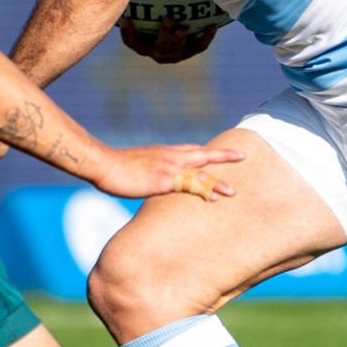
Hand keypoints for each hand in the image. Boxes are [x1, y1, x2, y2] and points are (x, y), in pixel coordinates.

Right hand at [89, 143, 245, 201]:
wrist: (104, 164)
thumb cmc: (115, 167)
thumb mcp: (136, 165)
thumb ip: (149, 170)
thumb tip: (150, 178)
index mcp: (164, 152)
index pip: (192, 149)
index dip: (208, 151)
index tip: (221, 153)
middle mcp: (170, 156)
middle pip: (203, 154)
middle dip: (223, 156)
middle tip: (243, 156)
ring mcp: (168, 167)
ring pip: (201, 171)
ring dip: (218, 181)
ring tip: (234, 191)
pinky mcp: (164, 179)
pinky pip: (190, 185)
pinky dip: (204, 190)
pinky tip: (214, 198)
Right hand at [117, 13, 219, 64]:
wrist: (178, 31)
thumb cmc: (156, 14)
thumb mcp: (148, 7)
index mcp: (144, 45)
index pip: (132, 42)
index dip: (128, 33)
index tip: (128, 19)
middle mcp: (158, 52)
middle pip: (160, 46)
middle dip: (165, 34)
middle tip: (168, 19)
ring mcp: (175, 54)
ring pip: (178, 48)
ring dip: (180, 38)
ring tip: (183, 28)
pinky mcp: (190, 51)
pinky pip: (198, 46)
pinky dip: (205, 37)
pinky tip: (212, 25)